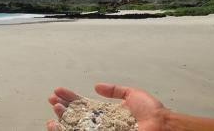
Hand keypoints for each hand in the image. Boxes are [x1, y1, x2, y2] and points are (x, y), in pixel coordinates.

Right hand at [46, 83, 166, 130]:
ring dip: (62, 119)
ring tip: (54, 111)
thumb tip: (97, 86)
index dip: (71, 98)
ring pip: (76, 126)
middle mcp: (102, 124)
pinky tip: (58, 125)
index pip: (84, 104)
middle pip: (77, 115)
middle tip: (53, 100)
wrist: (160, 125)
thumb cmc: (152, 113)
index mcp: (107, 113)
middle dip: (63, 107)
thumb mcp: (131, 95)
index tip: (59, 91)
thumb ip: (114, 90)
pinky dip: (67, 130)